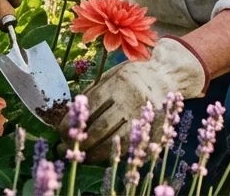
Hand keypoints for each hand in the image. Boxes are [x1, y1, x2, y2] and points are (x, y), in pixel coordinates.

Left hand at [66, 38, 207, 161]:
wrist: (168, 75)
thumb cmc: (135, 73)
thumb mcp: (113, 73)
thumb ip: (95, 90)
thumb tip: (71, 111)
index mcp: (119, 82)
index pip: (90, 106)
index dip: (72, 121)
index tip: (61, 132)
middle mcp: (132, 99)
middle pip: (100, 127)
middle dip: (79, 140)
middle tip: (65, 147)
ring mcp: (144, 116)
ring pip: (113, 140)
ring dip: (92, 151)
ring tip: (78, 154)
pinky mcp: (152, 128)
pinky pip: (128, 146)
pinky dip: (111, 153)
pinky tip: (99, 155)